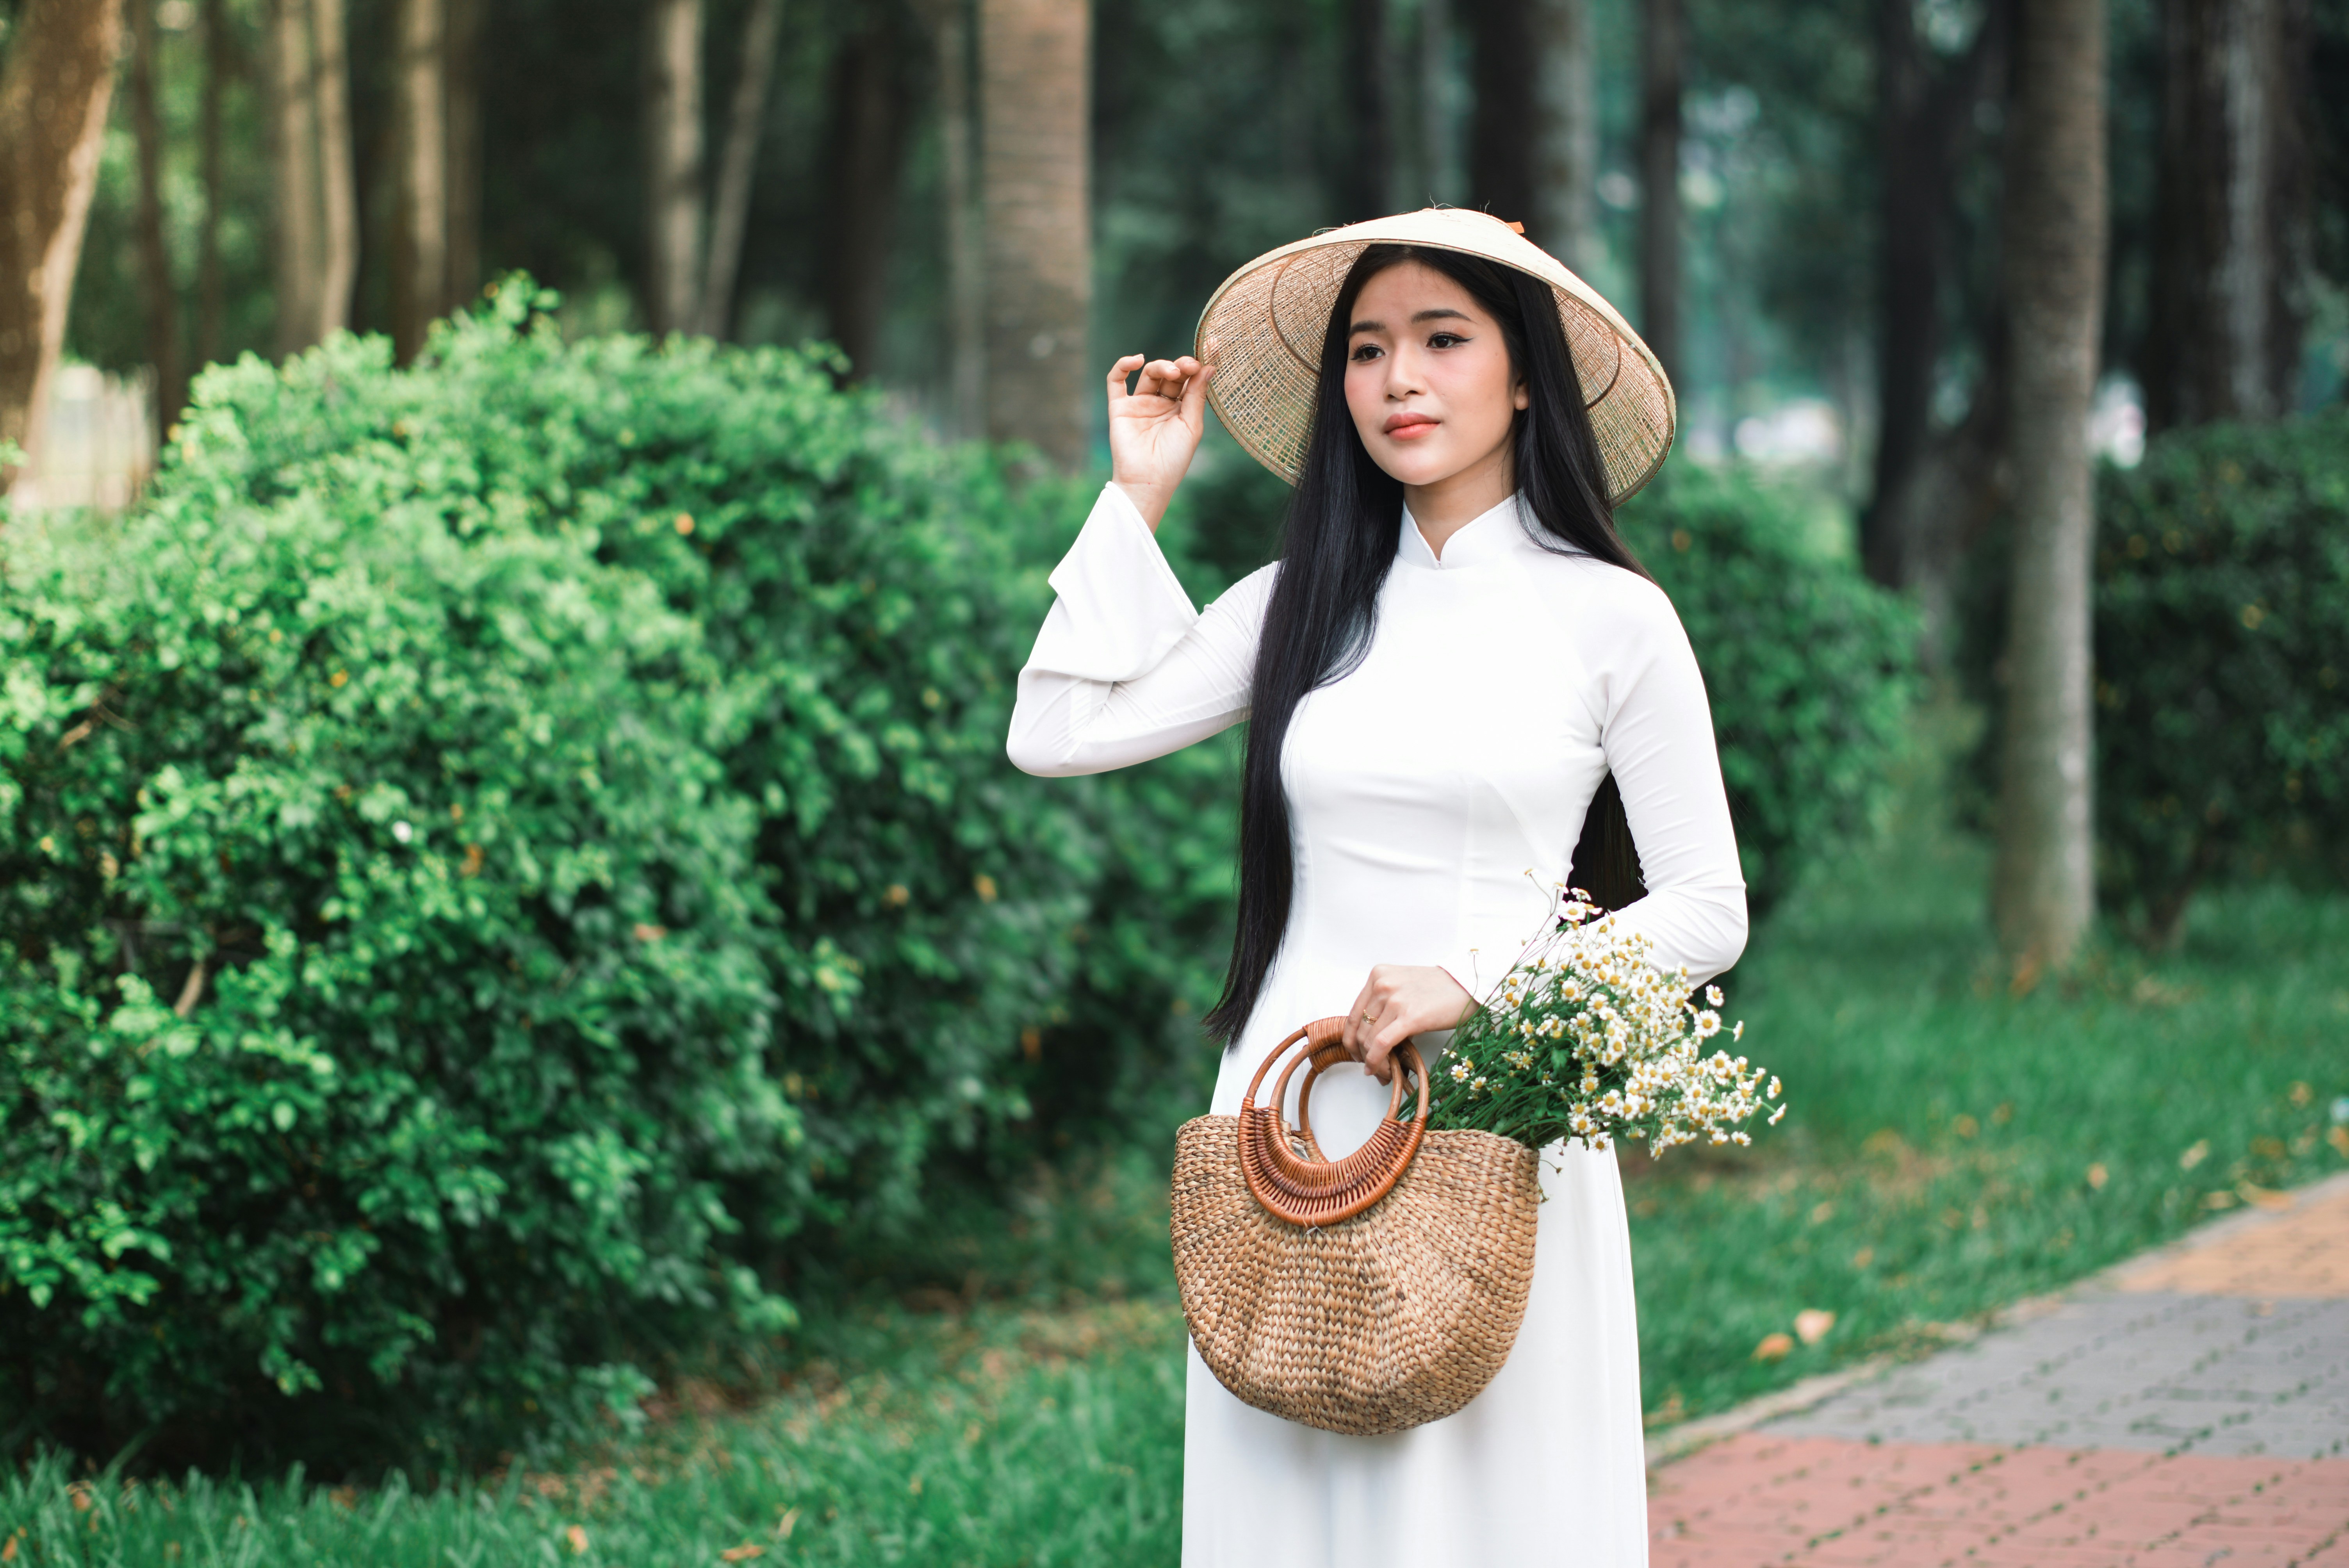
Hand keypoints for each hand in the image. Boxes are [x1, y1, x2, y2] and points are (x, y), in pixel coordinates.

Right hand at [1105, 353, 1211, 530]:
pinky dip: (1123, 365)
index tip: (1210, 350)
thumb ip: (1197, 395)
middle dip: (1181, 366)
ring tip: (1173, 372)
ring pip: (1149, 373)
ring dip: (1161, 366)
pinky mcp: (1119, 408)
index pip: (1189, 380)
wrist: (1148, 481)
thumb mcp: (1192, 425)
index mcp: (1181, 409)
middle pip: (1171, 374)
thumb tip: (1208, 366)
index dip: (1197, 364)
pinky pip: (1116, 381)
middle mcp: (1160, 404)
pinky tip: (1137, 359)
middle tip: (1189, 366)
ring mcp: (1139, 404)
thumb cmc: (1173, 459)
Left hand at [1341, 965, 1476, 1085]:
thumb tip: (1373, 1039)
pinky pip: (1382, 1045)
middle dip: (1361, 1054)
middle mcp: (1382, 985)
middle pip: (1359, 1029)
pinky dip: (1377, 1061)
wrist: (1468, 985)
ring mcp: (1394, 1000)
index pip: (1353, 1014)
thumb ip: (1385, 1004)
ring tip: (1382, 1072)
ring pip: (1369, 1039)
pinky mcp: (1409, 1017)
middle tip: (1370, 1068)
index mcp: (1378, 975)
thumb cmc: (1440, 988)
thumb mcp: (1404, 987)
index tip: (1356, 1052)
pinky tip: (1382, 1071)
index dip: (1351, 1039)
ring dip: (1372, 1062)